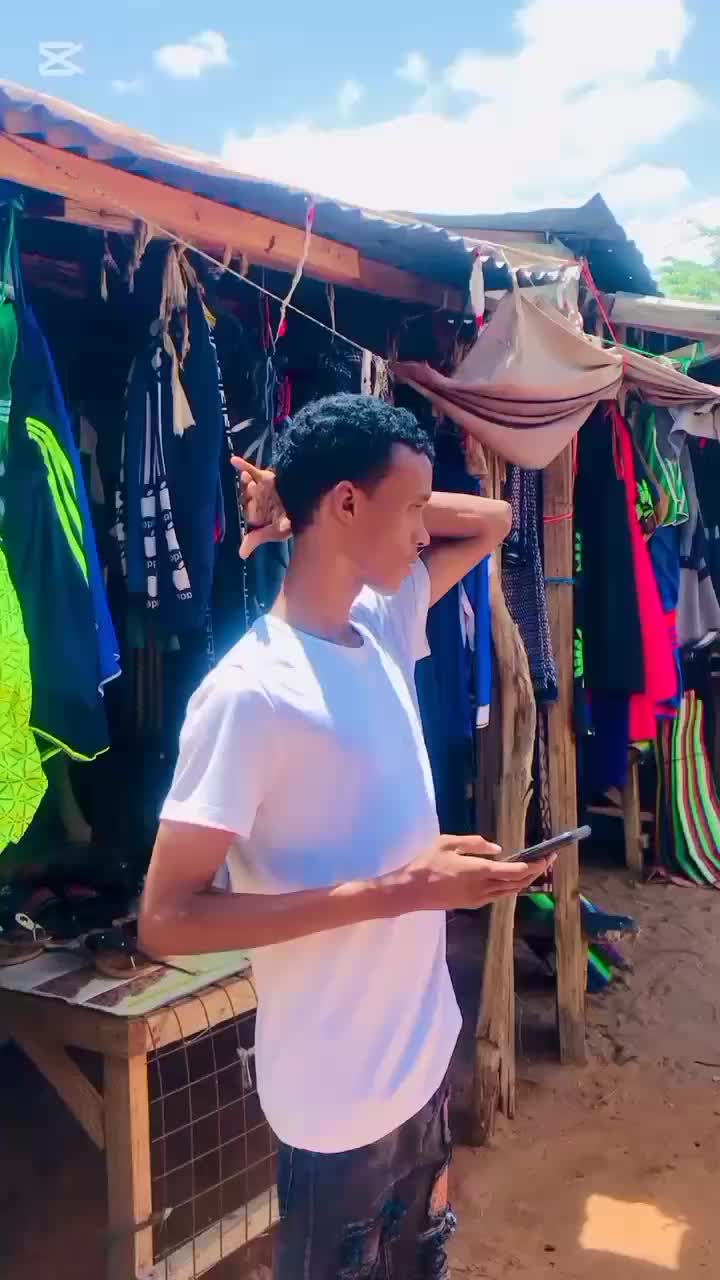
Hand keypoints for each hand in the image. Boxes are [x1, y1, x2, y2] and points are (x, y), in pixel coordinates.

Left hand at [230, 456, 291, 559]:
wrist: (308, 505)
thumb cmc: (290, 521)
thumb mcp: (275, 532)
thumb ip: (256, 539)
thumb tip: (241, 555)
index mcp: (256, 516)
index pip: (250, 513)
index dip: (252, 509)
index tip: (256, 508)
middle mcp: (256, 502)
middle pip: (248, 497)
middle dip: (250, 494)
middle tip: (254, 488)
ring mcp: (259, 489)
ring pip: (249, 484)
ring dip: (247, 481)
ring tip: (247, 477)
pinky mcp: (265, 478)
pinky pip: (252, 470)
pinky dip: (242, 465)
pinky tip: (233, 460)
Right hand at [406, 835, 553, 911]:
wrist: (411, 891)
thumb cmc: (427, 863)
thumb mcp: (447, 843)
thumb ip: (474, 843)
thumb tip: (498, 849)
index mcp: (478, 870)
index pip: (514, 871)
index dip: (533, 866)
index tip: (546, 857)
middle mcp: (483, 887)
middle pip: (517, 883)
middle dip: (535, 872)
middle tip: (547, 861)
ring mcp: (478, 898)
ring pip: (510, 892)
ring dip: (525, 881)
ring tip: (536, 869)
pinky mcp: (473, 904)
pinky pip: (498, 895)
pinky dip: (510, 887)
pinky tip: (514, 879)